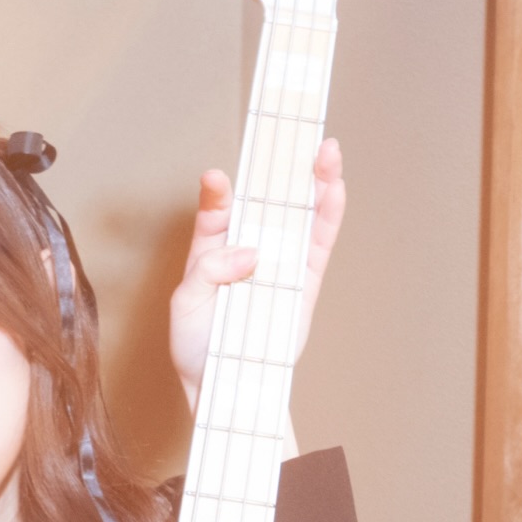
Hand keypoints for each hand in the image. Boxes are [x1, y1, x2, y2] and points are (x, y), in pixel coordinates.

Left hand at [167, 136, 344, 412]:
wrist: (224, 385)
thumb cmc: (197, 345)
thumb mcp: (187, 305)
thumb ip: (210, 271)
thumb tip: (252, 251)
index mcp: (211, 251)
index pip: (216, 214)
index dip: (217, 194)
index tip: (216, 179)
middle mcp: (247, 250)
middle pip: (266, 202)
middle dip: (278, 170)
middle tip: (289, 137)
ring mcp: (279, 263)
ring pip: (299, 216)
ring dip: (314, 182)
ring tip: (325, 150)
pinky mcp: (304, 282)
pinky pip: (319, 245)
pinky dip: (328, 216)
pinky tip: (334, 189)